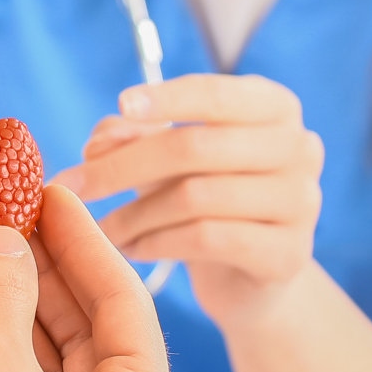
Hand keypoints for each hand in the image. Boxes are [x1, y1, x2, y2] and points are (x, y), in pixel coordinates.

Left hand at [51, 74, 323, 328]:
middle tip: (71, 187)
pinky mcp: (288, 254)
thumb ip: (133, 137)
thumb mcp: (167, 161)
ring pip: (197, 197)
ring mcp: (301, 203)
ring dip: (133, 214)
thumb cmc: (206, 201)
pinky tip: (129, 251)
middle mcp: (299, 148)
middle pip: (196, 147)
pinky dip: (156, 243)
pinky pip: (207, 240)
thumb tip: (100, 139)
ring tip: (96, 230)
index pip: (217, 93)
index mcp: (274, 109)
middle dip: (122, 167)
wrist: (252, 279)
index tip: (122, 103)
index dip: (168, 98)